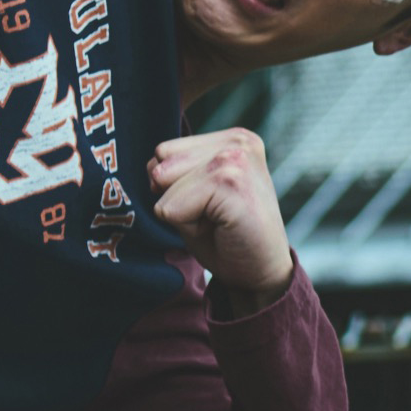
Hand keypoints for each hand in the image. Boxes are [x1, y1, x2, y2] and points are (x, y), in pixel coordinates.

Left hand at [148, 127, 295, 309]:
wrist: (259, 272)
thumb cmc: (224, 235)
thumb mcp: (192, 194)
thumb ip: (171, 171)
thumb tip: (152, 169)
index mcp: (230, 138)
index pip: (163, 152)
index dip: (174, 187)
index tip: (209, 204)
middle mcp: (237, 141)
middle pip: (159, 164)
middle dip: (174, 197)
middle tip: (211, 214)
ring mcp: (236, 158)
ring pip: (162, 183)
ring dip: (179, 212)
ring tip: (214, 219)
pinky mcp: (231, 183)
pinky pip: (170, 207)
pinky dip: (185, 226)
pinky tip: (219, 227)